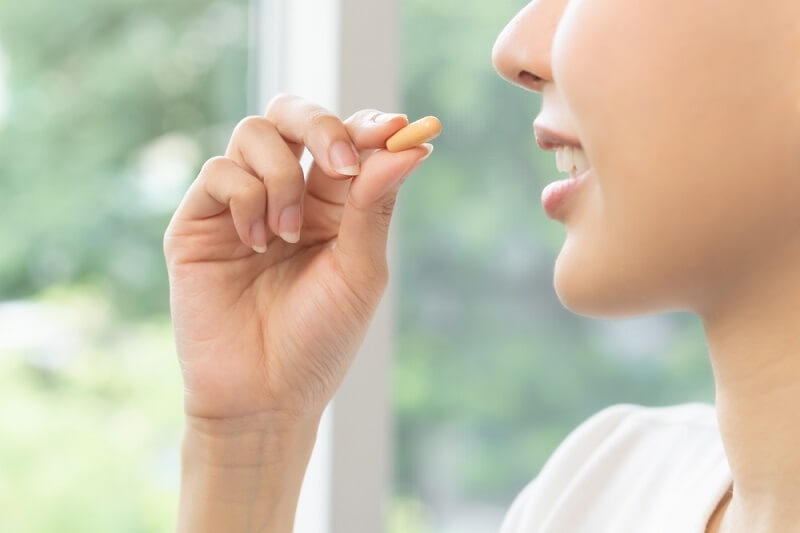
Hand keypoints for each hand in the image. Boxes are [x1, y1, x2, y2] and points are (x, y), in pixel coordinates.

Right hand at [164, 95, 430, 425]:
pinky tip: (256, 244)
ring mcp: (240, 204)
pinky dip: (245, 199)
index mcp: (332, 206)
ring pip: (254, 134)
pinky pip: (219, 172)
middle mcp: (286, 195)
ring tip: (286, 235)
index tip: (394, 129)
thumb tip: (412, 145)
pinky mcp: (198, 221)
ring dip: (281, 178)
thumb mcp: (360, 272)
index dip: (367, 125)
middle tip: (341, 162)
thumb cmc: (320, 340)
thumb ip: (376, 206)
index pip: (345, 139)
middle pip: (293, 115)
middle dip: (320, 124)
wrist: (263, 396)